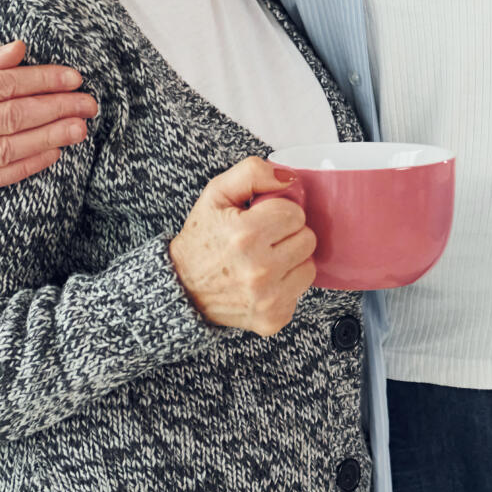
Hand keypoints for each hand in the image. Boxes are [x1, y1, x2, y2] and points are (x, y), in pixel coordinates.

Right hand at [0, 28, 95, 196]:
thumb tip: (20, 50)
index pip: (1, 88)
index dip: (42, 82)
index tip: (73, 78)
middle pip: (9, 120)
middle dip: (54, 110)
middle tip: (89, 104)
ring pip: (4, 151)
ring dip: (48, 140)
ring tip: (78, 129)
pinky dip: (22, 168)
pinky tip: (50, 155)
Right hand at [169, 158, 316, 334]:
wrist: (181, 288)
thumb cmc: (202, 239)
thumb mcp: (216, 193)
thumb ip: (252, 173)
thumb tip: (289, 178)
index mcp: (246, 235)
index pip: (295, 214)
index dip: (278, 213)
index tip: (261, 220)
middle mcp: (259, 270)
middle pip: (307, 239)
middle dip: (287, 235)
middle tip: (264, 240)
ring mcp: (267, 298)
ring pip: (309, 266)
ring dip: (291, 261)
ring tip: (265, 260)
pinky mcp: (273, 319)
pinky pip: (300, 292)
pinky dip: (286, 285)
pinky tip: (264, 282)